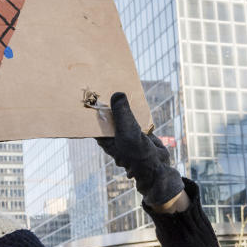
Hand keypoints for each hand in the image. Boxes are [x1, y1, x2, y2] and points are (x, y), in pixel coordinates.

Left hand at [95, 92, 185, 208]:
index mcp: (104, 137)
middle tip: (105, 80)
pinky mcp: (139, 129)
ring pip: (122, 112)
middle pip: (108, 113)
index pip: (93, 119)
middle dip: (107, 100)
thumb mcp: (127, 131)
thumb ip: (122, 113)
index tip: (89, 89)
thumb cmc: (136, 153)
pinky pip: (135, 114)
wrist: (156, 166)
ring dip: (122, 102)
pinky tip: (133, 92)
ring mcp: (126, 131)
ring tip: (118, 82)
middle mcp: (113, 133)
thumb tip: (117, 94)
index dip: (91, 106)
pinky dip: (135, 106)